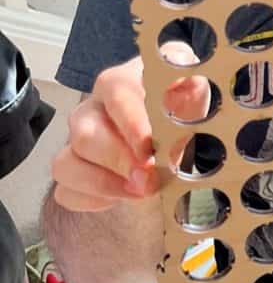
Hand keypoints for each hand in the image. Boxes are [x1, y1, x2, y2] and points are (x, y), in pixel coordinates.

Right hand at [51, 43, 207, 211]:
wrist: (179, 128)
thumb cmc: (184, 106)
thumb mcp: (195, 94)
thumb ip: (192, 98)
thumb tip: (186, 108)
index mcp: (122, 82)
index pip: (118, 95)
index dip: (131, 125)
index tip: (149, 149)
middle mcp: (93, 108)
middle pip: (85, 135)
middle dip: (119, 162)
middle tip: (149, 180)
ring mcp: (78, 140)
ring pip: (67, 164)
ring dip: (105, 185)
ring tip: (141, 192)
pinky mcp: (73, 169)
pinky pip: (66, 191)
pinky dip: (94, 200)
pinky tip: (124, 196)